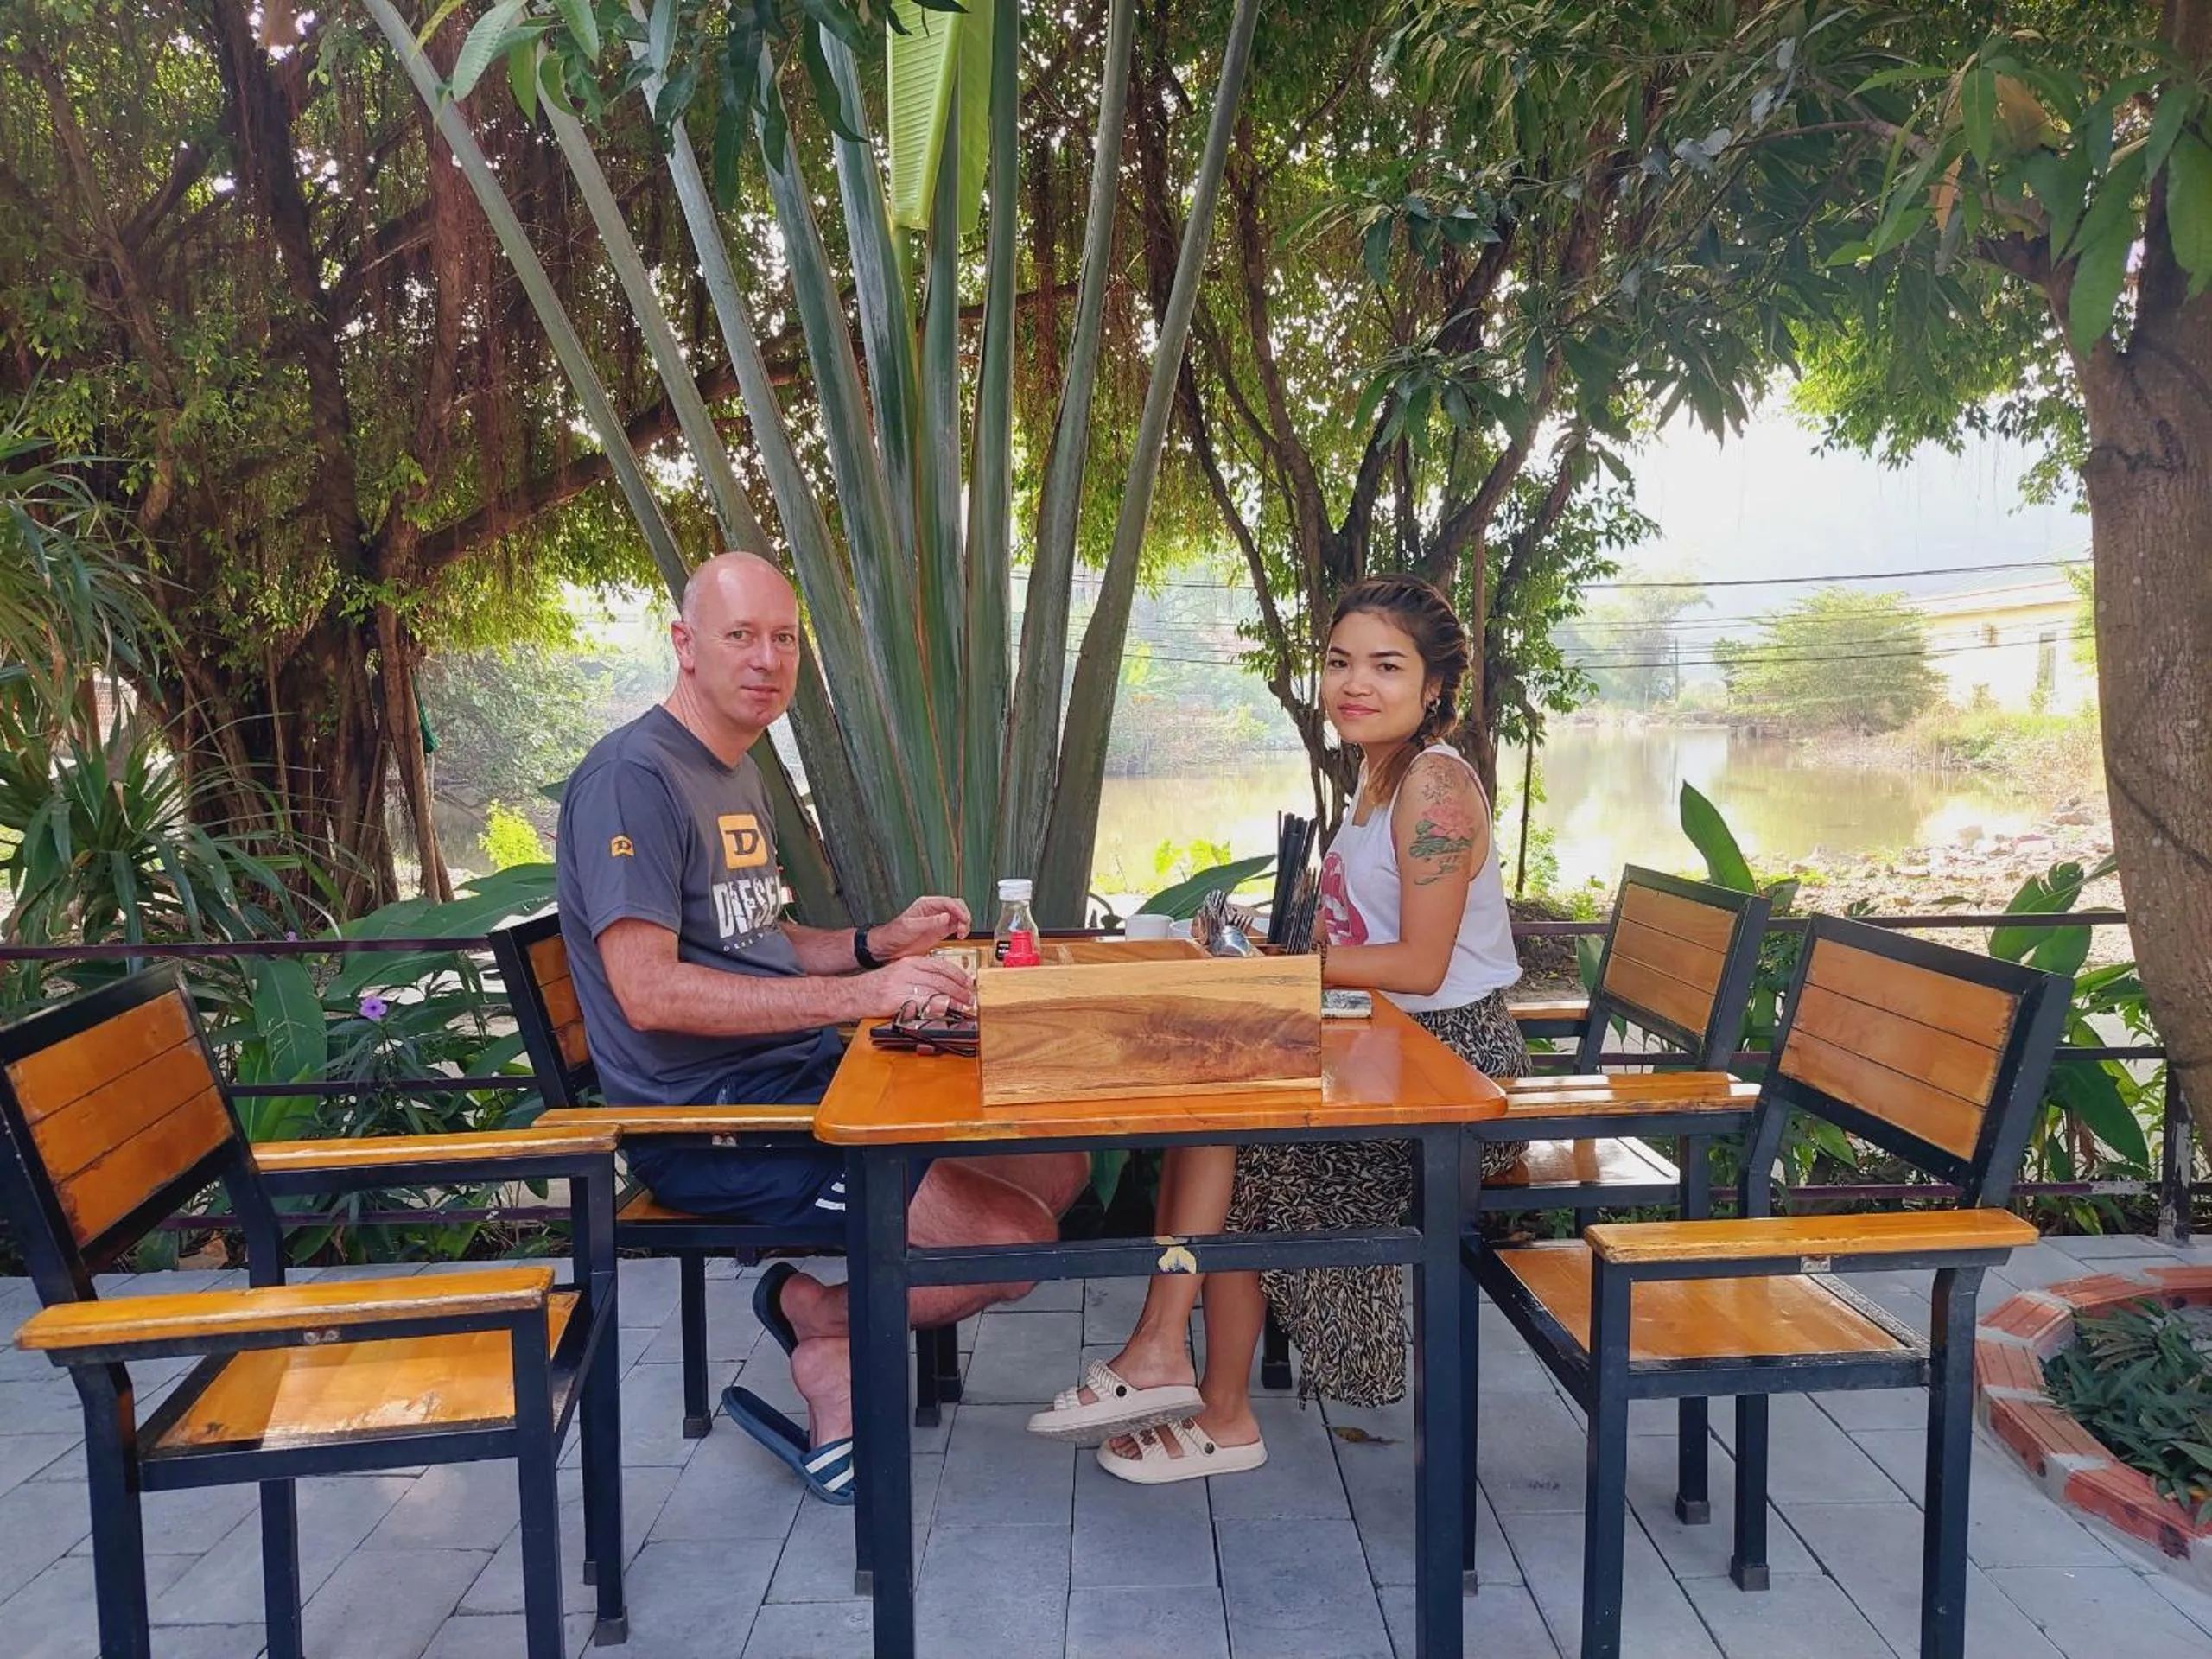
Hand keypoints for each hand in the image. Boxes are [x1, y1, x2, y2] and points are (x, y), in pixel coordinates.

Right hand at [847, 955, 975, 1021]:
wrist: (852, 994)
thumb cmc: (876, 987)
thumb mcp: (900, 974)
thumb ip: (920, 978)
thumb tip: (943, 987)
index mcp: (909, 962)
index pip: (940, 965)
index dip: (958, 975)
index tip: (968, 984)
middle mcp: (906, 970)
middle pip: (941, 979)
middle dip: (959, 990)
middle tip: (969, 999)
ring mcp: (900, 985)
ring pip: (934, 990)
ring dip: (952, 1000)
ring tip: (962, 1007)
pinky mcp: (894, 999)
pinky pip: (920, 1003)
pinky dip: (935, 1007)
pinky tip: (944, 1010)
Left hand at [869, 895, 971, 960]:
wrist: (888, 947)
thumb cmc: (894, 934)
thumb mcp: (911, 927)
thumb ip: (930, 922)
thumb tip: (946, 917)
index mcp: (926, 905)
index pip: (948, 902)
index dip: (958, 910)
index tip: (964, 919)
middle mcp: (934, 911)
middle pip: (956, 907)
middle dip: (963, 916)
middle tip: (963, 927)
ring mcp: (938, 921)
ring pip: (958, 917)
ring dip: (964, 924)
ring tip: (961, 933)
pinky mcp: (940, 931)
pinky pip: (956, 927)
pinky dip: (961, 931)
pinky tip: (960, 936)